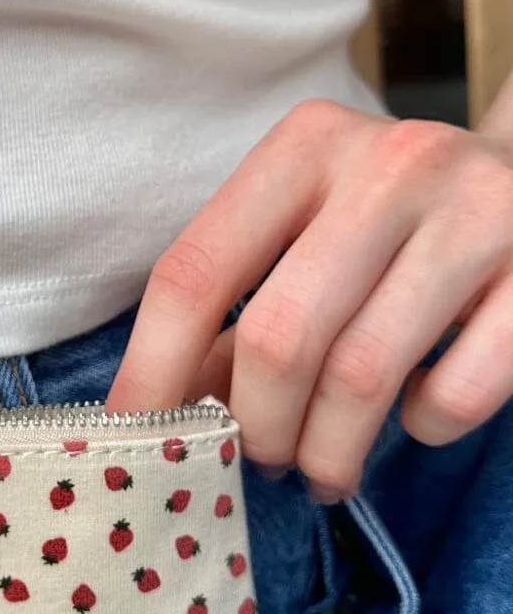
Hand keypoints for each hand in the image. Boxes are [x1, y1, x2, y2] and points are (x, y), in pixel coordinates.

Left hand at [106, 99, 512, 501]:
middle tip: (261, 459)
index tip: (136, 440)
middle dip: (256, 426)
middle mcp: (392, 164)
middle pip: (280, 337)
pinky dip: (423, 429)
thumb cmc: (391, 226)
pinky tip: (416, 417)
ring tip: (323, 469)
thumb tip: (154, 416)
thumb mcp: (307, 233)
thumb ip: (235, 311)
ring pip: (363, 376)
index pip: (195, 272)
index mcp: (307, 145)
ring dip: (328, 451)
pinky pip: (455, 394)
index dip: (152, 372)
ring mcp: (478, 214)